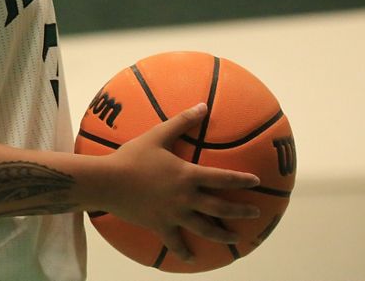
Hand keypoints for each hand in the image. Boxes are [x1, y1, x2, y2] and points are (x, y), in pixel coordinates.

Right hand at [102, 103, 261, 263]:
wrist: (108, 182)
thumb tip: (203, 106)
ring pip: (204, 228)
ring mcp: (174, 214)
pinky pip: (175, 242)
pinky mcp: (160, 225)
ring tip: (235, 238)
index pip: (223, 178)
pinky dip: (184, 251)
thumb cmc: (132, 156)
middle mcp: (186, 198)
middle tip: (255, 213)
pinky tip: (190, 258)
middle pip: (220, 208)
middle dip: (240, 211)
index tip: (256, 182)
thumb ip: (181, 122)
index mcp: (187, 175)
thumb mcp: (157, 135)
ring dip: (222, 235)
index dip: (242, 180)